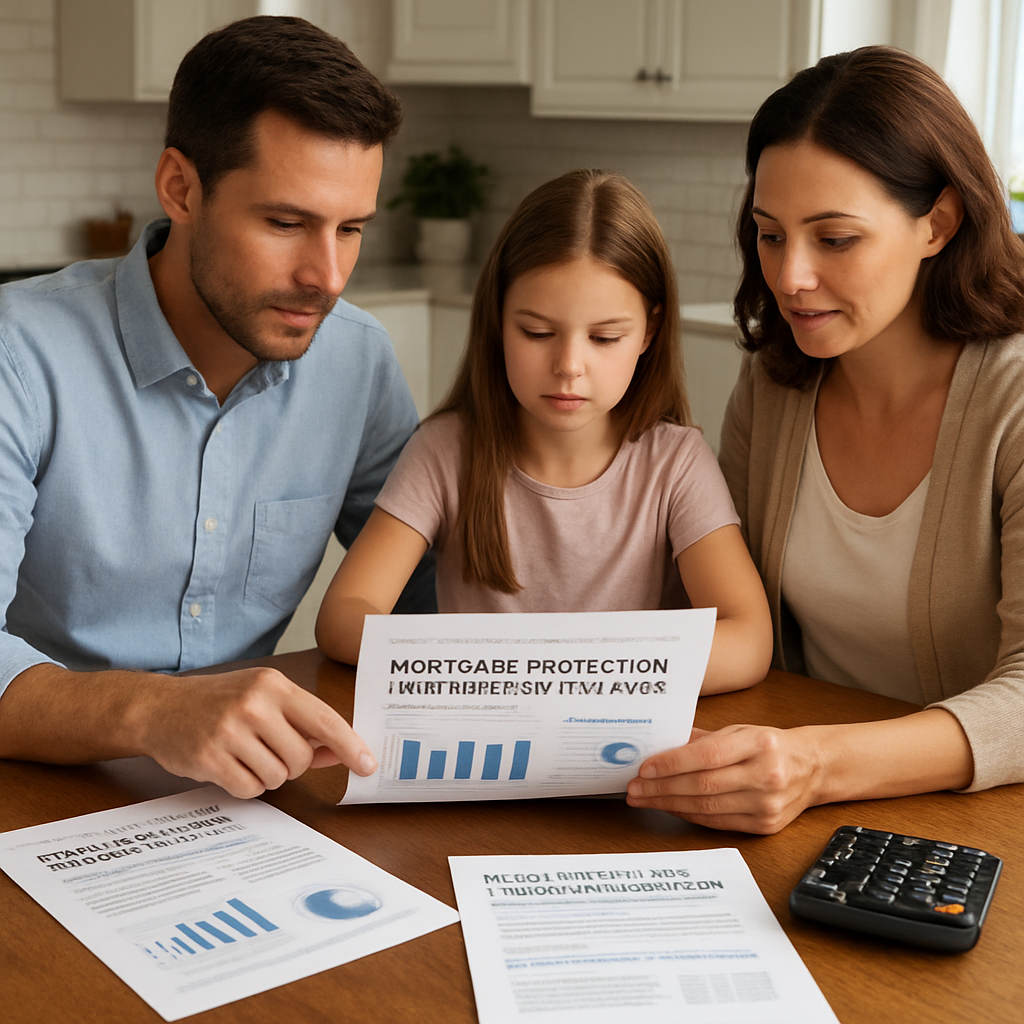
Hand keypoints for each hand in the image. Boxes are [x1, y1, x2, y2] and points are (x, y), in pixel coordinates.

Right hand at [135, 668, 376, 798]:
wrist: (160, 707)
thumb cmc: (220, 703)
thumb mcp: (264, 700)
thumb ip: (303, 725)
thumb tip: (341, 752)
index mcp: (274, 685)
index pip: (325, 720)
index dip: (351, 746)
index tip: (368, 765)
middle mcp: (254, 704)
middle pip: (302, 758)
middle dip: (293, 765)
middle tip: (269, 751)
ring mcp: (230, 730)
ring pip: (278, 777)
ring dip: (267, 775)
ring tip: (245, 754)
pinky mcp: (209, 757)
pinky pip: (249, 789)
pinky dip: (245, 785)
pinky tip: (229, 766)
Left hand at [625, 724, 821, 833]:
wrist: (812, 768)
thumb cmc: (770, 745)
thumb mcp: (740, 731)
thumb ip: (702, 739)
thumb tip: (660, 746)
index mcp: (759, 743)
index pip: (707, 756)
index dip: (671, 764)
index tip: (644, 768)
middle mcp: (766, 774)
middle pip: (703, 785)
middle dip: (662, 788)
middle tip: (635, 788)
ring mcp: (767, 803)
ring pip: (707, 807)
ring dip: (669, 804)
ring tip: (644, 799)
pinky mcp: (765, 825)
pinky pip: (718, 822)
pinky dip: (690, 815)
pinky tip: (671, 808)